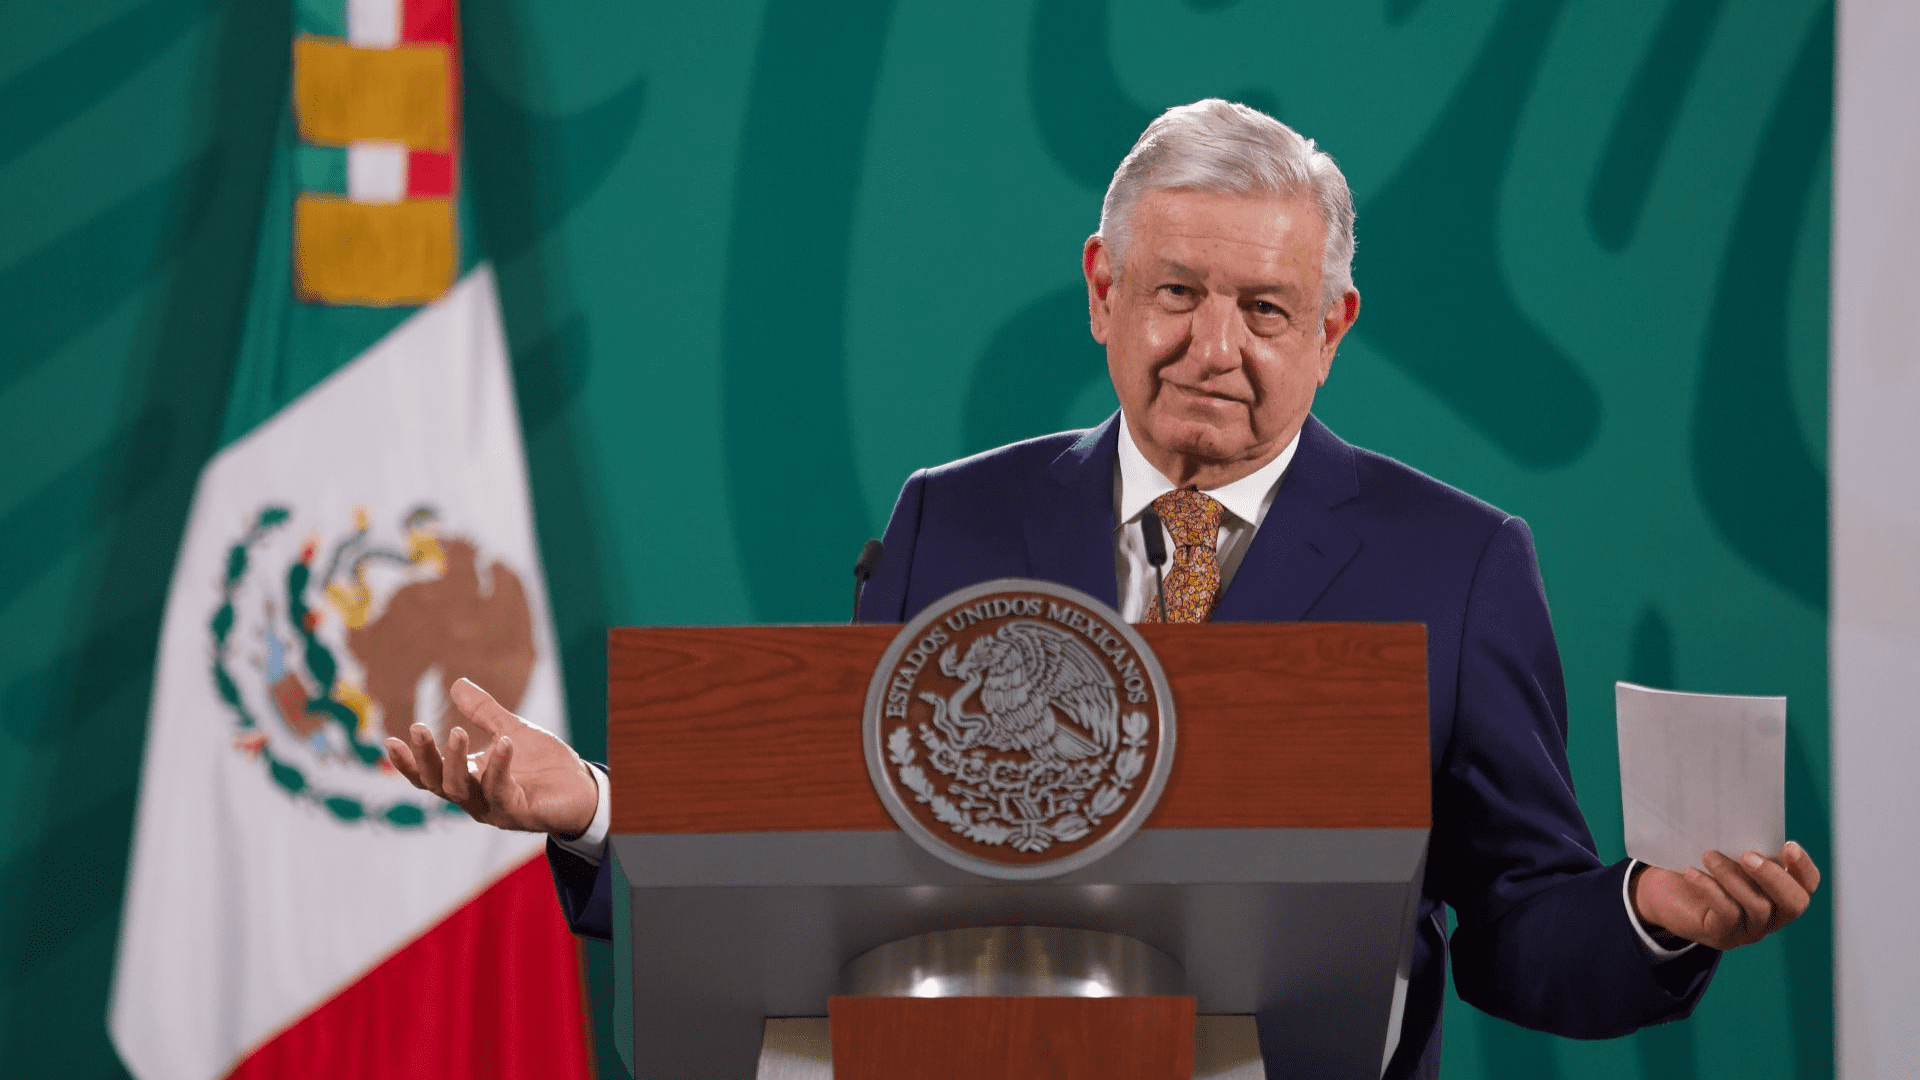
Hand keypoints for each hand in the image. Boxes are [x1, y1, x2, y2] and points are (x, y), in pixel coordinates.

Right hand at [385, 678, 598, 836]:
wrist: (582, 787)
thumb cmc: (544, 764)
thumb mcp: (511, 730)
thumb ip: (484, 712)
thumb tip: (456, 684)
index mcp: (469, 779)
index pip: (429, 776)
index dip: (408, 762)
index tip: (390, 740)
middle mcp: (475, 798)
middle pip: (437, 783)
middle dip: (425, 757)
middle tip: (418, 727)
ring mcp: (494, 808)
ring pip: (461, 790)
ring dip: (455, 761)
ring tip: (456, 731)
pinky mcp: (518, 812)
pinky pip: (501, 790)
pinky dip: (499, 765)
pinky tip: (504, 742)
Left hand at [1632, 842, 1821, 950]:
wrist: (1659, 890)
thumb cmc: (1697, 864)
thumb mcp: (1724, 851)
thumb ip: (1742, 843)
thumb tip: (1744, 819)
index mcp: (1778, 891)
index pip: (1807, 884)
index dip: (1803, 867)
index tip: (1788, 845)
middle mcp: (1771, 915)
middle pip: (1794, 903)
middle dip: (1774, 877)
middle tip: (1747, 855)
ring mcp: (1749, 928)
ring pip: (1757, 906)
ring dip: (1733, 877)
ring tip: (1709, 855)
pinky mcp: (1722, 934)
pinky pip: (1726, 913)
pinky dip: (1710, 889)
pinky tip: (1691, 873)